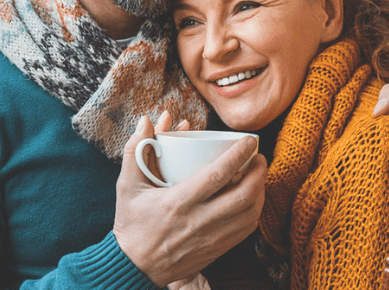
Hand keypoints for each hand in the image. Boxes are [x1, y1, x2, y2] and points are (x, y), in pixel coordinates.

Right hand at [113, 111, 266, 286]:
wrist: (134, 268)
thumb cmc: (132, 224)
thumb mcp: (127, 186)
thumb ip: (136, 150)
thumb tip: (146, 120)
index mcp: (178, 202)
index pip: (218, 175)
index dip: (239, 155)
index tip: (249, 141)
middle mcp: (199, 221)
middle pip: (243, 195)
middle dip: (259, 172)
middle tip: (259, 156)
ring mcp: (211, 238)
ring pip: (250, 214)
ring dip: (261, 191)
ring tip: (258, 175)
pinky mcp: (217, 250)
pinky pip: (246, 230)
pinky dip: (255, 211)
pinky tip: (252, 198)